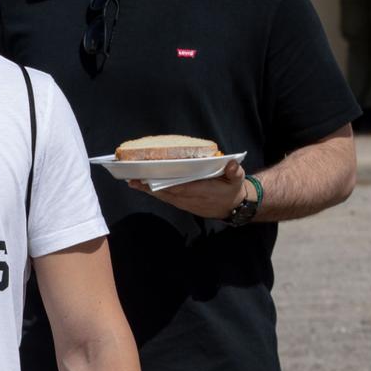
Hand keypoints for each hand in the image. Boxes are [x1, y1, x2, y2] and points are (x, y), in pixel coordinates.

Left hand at [131, 161, 247, 219]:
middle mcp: (191, 198)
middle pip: (168, 192)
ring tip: (132, 182)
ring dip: (148, 190)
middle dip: (151, 186)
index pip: (183, 187)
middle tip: (135, 178)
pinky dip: (153, 193)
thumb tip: (233, 164)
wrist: (231, 207)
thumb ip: (235, 172)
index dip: (168, 184)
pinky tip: (141, 187)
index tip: (155, 178)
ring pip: (164, 196)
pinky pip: (165, 198)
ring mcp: (185, 202)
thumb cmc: (232, 189)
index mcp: (203, 191)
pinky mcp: (181, 204)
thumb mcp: (237, 179)